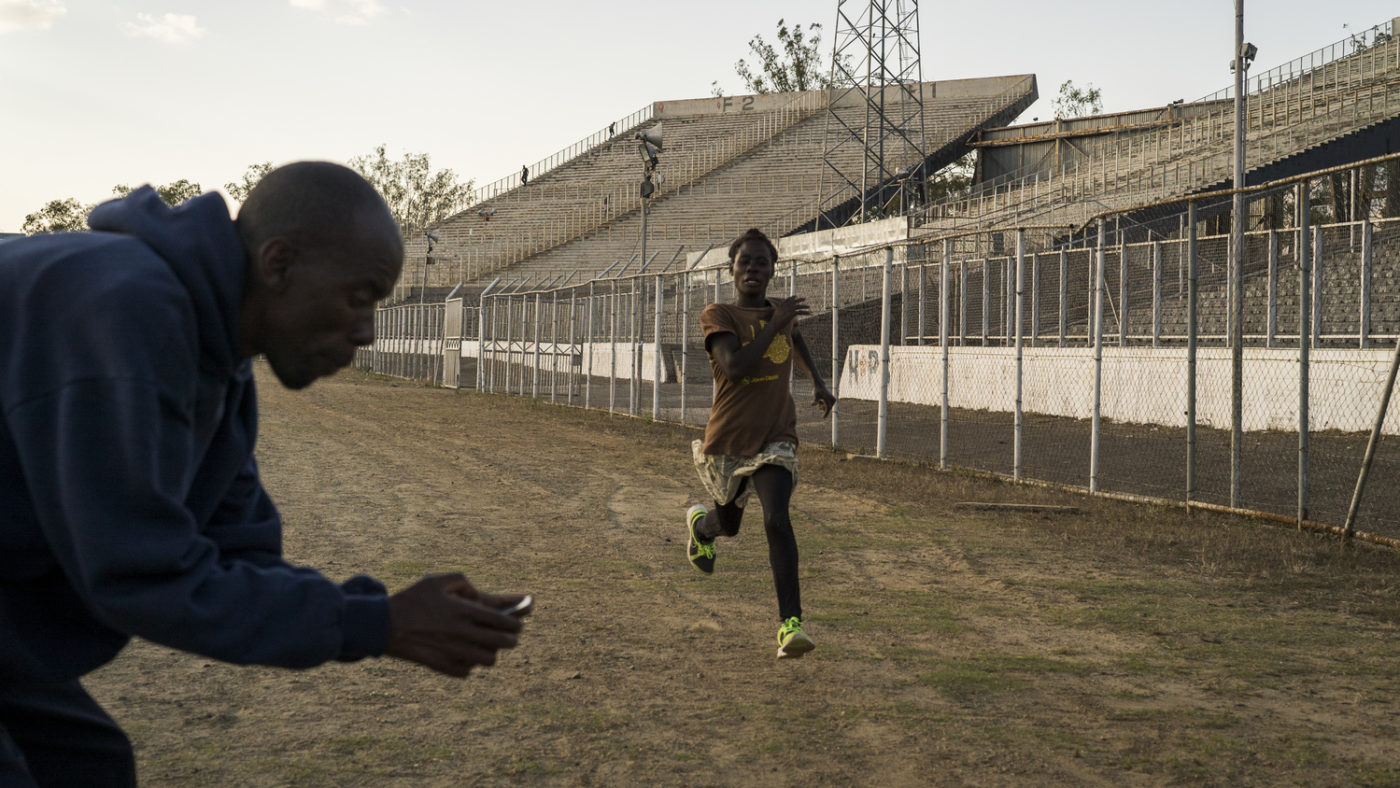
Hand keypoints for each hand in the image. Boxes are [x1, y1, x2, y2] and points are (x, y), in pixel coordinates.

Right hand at [384, 573, 523, 676]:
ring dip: (491, 653)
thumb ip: (463, 582)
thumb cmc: (412, 599)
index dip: (515, 623)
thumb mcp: (437, 580)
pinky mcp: (441, 666)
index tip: (518, 623)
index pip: (503, 620)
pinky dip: (469, 665)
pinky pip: (466, 671)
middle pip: (502, 642)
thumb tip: (479, 596)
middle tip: (510, 637)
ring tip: (488, 647)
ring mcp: (453, 652)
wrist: (383, 625)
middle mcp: (462, 633)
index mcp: (464, 611)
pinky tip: (465, 657)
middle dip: (511, 639)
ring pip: (488, 660)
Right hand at [769, 296, 810, 330]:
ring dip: (804, 306)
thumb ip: (780, 308)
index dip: (792, 297)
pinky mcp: (793, 313)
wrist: (775, 322)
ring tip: (809, 306)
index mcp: (783, 304)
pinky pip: (801, 312)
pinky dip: (805, 312)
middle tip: (804, 298)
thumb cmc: (775, 319)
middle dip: (800, 299)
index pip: (789, 299)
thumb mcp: (777, 311)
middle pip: (795, 301)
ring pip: (799, 306)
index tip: (795, 296)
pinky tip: (809, 313)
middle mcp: (787, 305)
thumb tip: (780, 306)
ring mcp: (790, 309)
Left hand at [812, 386, 836, 417]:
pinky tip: (821, 400)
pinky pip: (828, 405)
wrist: (820, 386)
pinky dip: (824, 405)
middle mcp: (832, 399)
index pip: (828, 408)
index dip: (826, 413)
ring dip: (823, 406)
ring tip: (820, 401)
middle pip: (828, 408)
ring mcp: (833, 400)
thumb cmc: (817, 391)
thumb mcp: (815, 395)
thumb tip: (812, 404)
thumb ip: (815, 400)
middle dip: (823, 407)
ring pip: (828, 407)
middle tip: (819, 402)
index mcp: (828, 398)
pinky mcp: (833, 400)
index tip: (823, 417)